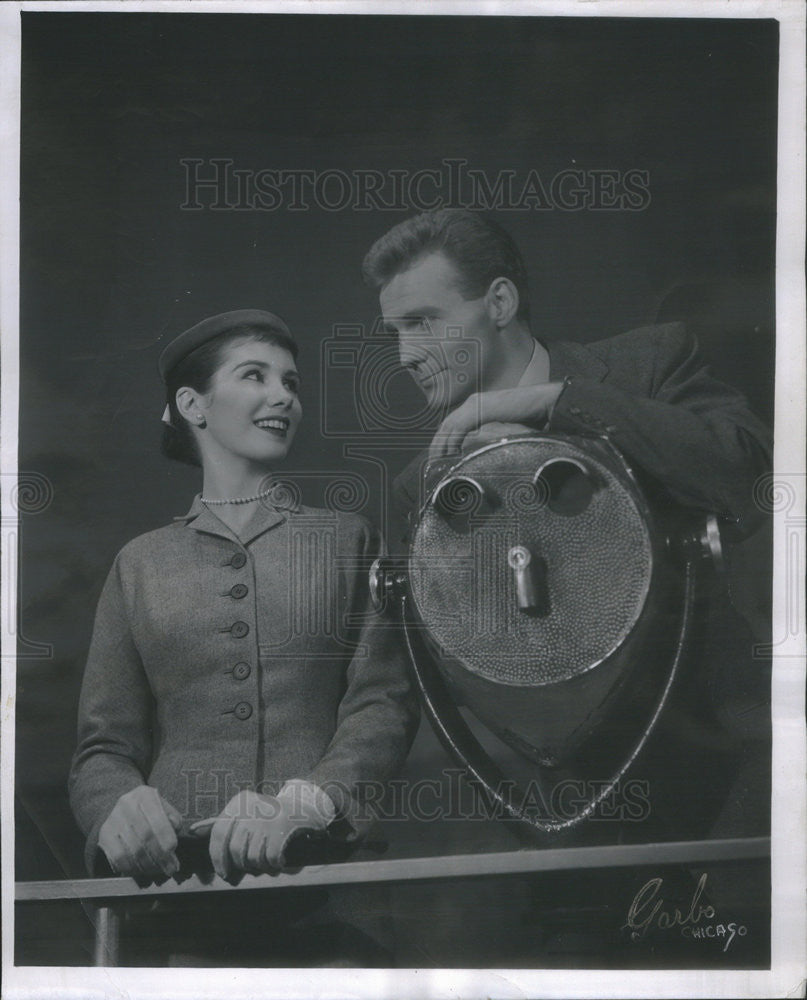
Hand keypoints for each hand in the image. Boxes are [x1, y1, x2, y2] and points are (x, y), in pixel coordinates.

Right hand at [97, 785, 181, 883]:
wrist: (119, 810)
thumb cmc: (148, 812)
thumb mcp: (162, 807)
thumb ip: (173, 817)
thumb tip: (175, 827)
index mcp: (145, 795)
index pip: (158, 820)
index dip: (167, 839)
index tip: (173, 851)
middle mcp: (126, 804)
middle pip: (146, 836)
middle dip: (160, 856)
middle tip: (170, 868)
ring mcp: (113, 820)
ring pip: (133, 849)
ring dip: (149, 865)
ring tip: (159, 870)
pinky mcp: (104, 836)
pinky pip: (119, 858)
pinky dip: (133, 868)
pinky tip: (142, 870)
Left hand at [206, 789, 320, 880]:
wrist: (303, 807)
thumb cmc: (268, 816)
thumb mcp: (243, 812)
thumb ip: (219, 822)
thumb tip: (194, 830)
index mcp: (238, 803)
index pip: (218, 833)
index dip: (217, 857)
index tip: (222, 873)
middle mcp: (250, 808)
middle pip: (235, 850)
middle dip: (242, 865)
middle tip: (250, 868)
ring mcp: (267, 817)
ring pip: (252, 857)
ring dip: (260, 867)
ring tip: (266, 862)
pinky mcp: (282, 827)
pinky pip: (270, 859)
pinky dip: (274, 866)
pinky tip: (278, 862)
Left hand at [429, 384, 564, 460]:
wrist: (547, 403)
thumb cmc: (532, 417)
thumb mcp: (506, 428)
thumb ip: (491, 435)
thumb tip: (482, 450)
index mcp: (478, 405)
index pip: (453, 424)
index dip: (444, 440)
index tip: (441, 457)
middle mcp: (473, 402)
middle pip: (446, 425)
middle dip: (437, 444)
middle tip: (433, 463)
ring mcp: (475, 404)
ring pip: (448, 427)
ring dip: (441, 445)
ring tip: (437, 463)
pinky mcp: (481, 410)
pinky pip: (459, 428)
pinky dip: (451, 442)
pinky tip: (450, 455)